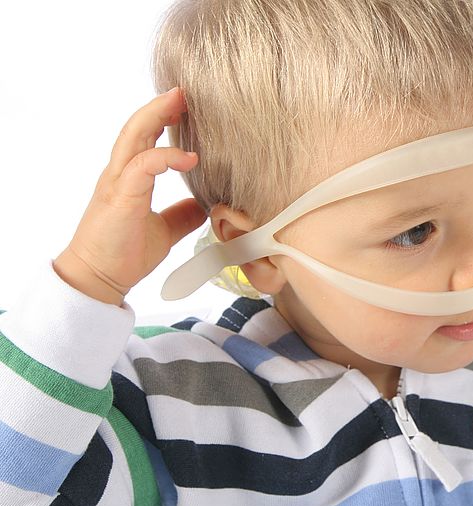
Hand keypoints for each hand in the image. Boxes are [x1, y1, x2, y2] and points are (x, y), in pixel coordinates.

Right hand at [53, 88, 207, 304]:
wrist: (99, 278)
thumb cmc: (125, 254)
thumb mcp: (164, 231)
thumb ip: (180, 215)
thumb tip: (203, 205)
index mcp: (130, 178)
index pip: (144, 138)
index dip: (163, 119)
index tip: (187, 107)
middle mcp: (120, 174)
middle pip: (137, 128)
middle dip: (161, 106)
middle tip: (185, 91)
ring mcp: (117, 183)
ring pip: (133, 138)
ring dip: (157, 116)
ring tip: (181, 102)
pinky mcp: (120, 197)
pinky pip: (142, 166)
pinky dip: (166, 157)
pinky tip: (190, 157)